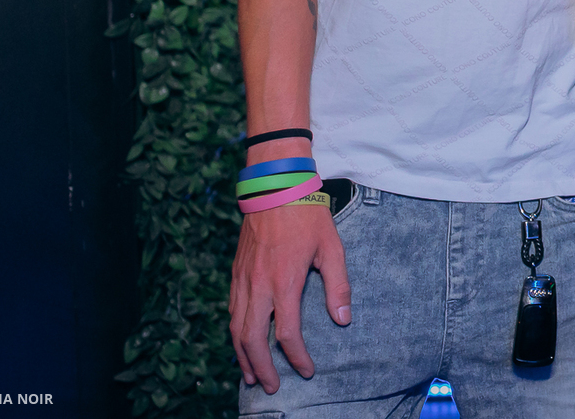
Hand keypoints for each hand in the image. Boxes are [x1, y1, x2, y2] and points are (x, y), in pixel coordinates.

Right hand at [229, 203, 349, 392]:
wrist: (275, 187)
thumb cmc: (308, 216)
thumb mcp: (332, 248)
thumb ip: (338, 286)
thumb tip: (343, 319)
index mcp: (284, 282)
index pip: (286, 333)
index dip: (296, 357)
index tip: (307, 371)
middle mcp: (258, 286)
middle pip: (252, 339)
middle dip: (262, 367)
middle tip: (272, 387)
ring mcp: (243, 280)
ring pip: (236, 329)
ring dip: (242, 357)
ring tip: (252, 376)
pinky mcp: (236, 273)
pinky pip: (231, 312)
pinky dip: (235, 334)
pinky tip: (242, 343)